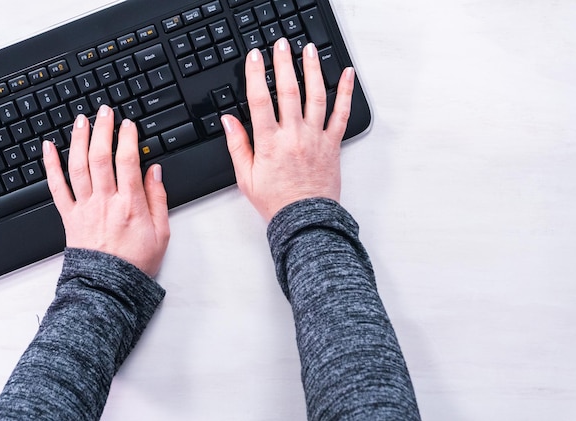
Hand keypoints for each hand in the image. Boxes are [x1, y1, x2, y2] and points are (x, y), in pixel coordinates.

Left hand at [43, 105, 169, 276]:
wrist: (110, 286)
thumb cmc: (136, 261)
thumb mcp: (162, 231)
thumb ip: (158, 198)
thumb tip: (155, 171)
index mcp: (130, 204)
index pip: (128, 161)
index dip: (127, 138)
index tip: (129, 124)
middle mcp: (105, 201)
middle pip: (101, 157)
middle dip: (103, 129)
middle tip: (105, 111)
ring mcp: (85, 207)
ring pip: (78, 166)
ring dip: (79, 139)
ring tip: (81, 120)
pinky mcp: (69, 215)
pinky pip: (57, 187)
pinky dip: (50, 165)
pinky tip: (49, 148)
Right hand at [222, 38, 354, 221]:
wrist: (304, 220)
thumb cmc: (276, 201)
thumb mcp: (245, 177)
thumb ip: (237, 145)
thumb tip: (228, 121)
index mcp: (269, 143)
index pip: (260, 100)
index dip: (255, 74)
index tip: (254, 57)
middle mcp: (293, 136)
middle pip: (289, 91)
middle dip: (284, 63)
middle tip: (281, 44)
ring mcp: (316, 138)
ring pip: (315, 96)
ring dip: (312, 69)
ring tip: (308, 50)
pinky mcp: (333, 144)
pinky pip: (342, 114)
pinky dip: (345, 93)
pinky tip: (346, 75)